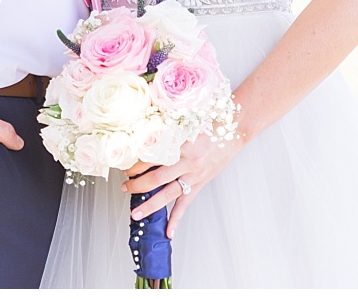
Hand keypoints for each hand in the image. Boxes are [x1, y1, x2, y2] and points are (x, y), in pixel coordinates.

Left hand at [124, 132, 243, 237]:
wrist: (233, 131)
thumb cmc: (209, 125)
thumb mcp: (185, 126)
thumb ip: (167, 135)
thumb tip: (145, 141)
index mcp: (179, 144)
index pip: (151, 157)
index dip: (136, 164)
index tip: (126, 166)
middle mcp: (185, 161)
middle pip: (156, 178)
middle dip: (137, 185)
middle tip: (125, 187)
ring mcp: (193, 175)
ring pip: (167, 194)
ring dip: (150, 205)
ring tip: (136, 214)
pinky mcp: (199, 184)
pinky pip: (185, 204)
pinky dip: (176, 219)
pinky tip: (168, 232)